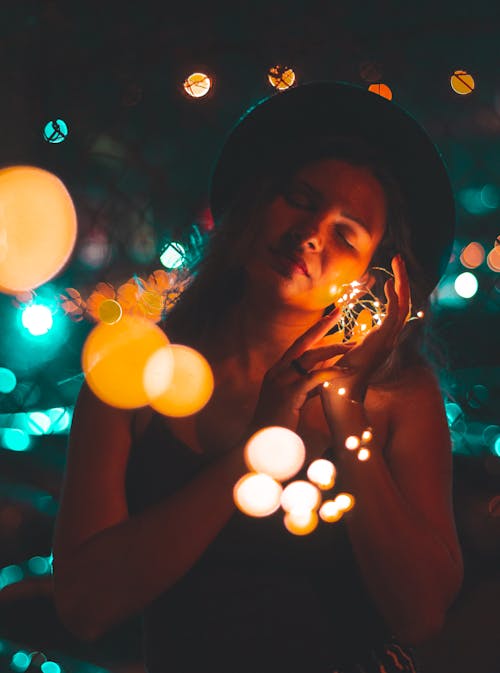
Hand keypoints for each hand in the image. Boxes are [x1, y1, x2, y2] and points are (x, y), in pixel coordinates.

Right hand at [249, 308, 354, 432]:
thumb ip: (307, 386)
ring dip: (333, 349)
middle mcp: (277, 372)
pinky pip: (313, 378)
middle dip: (321, 326)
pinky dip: (331, 372)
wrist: (261, 443)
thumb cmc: (278, 423)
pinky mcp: (289, 395)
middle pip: (303, 343)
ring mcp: (281, 382)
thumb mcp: (294, 399)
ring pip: (310, 357)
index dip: (314, 330)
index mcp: (277, 371)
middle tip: (339, 313)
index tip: (329, 316)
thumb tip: (324, 376)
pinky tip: (346, 371)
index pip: (298, 344)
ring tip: (352, 346)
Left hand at [321, 254, 410, 403]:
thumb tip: (349, 340)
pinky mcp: (383, 340)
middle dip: (402, 281)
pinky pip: (394, 313)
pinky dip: (394, 296)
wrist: (341, 393)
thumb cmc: (340, 377)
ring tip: (398, 261)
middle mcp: (390, 339)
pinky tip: (389, 282)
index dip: (395, 293)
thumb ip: (353, 344)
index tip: (389, 278)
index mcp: (382, 341)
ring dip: (402, 281)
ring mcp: (389, 339)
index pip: (395, 312)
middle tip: (398, 260)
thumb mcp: (348, 354)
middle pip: (403, 304)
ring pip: (403, 304)